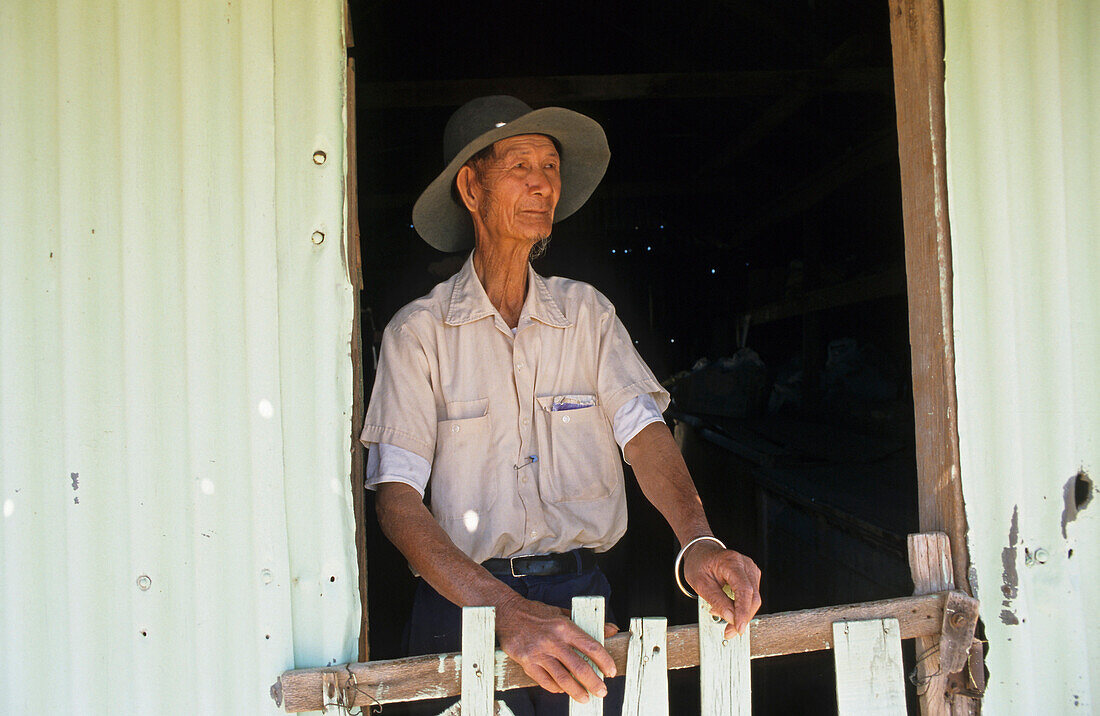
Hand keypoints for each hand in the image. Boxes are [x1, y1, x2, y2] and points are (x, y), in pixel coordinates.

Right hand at [495, 593, 617, 702]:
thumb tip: (612, 629)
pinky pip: (545, 681)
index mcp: (565, 627)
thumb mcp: (562, 613)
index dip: (605, 661)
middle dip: (594, 683)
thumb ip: (587, 623)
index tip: (612, 672)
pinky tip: (563, 690)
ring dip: (576, 691)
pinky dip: (556, 688)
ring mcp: (539, 653)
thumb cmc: (536, 613)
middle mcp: (554, 641)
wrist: (507, 613)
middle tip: (602, 691)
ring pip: (563, 678)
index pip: (591, 647)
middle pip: (579, 667)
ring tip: (585, 699)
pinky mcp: (527, 662)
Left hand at [684, 541, 761, 637]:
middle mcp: (746, 565)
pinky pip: (751, 597)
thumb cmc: (699, 564)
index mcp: (731, 562)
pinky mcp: (751, 577)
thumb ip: (717, 600)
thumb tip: (731, 618)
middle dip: (742, 618)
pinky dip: (741, 607)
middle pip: (752, 597)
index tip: (738, 628)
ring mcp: (751, 570)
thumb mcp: (700, 583)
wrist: (702, 551)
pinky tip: (728, 608)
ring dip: (741, 614)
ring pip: (754, 599)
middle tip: (729, 632)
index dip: (743, 611)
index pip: (744, 590)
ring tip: (720, 612)